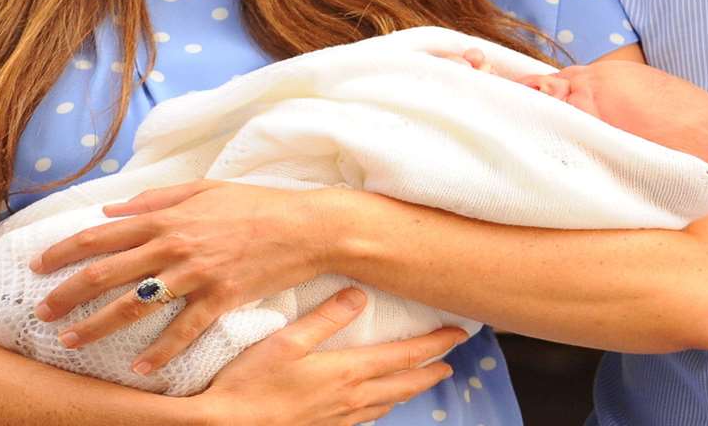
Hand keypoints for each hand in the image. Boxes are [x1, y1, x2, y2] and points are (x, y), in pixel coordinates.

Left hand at [30, 179, 354, 373]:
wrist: (306, 227)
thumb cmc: (257, 205)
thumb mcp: (204, 189)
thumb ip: (155, 198)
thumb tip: (111, 210)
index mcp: (166, 216)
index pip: (101, 235)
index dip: (63, 250)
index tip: (37, 266)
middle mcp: (174, 246)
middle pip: (105, 274)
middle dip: (66, 294)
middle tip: (40, 313)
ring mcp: (196, 275)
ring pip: (133, 306)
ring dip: (96, 326)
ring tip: (71, 342)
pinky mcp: (220, 299)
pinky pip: (181, 331)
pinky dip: (159, 353)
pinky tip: (138, 370)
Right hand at [196, 287, 465, 425]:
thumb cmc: (249, 384)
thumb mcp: (286, 341)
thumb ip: (325, 318)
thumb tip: (360, 294)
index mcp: (347, 372)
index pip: (404, 356)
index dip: (435, 345)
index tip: (458, 334)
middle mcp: (350, 399)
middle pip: (404, 384)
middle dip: (431, 371)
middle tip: (451, 361)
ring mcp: (338, 420)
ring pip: (387, 405)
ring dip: (409, 391)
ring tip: (422, 381)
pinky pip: (365, 420)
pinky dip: (382, 409)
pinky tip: (378, 406)